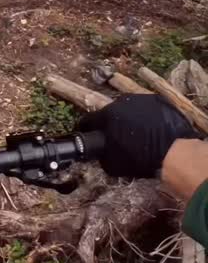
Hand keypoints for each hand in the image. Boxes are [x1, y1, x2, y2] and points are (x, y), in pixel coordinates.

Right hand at [79, 94, 194, 177]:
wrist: (174, 152)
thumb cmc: (141, 159)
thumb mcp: (112, 164)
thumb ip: (101, 154)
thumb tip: (100, 152)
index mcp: (106, 115)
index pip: (88, 120)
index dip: (88, 130)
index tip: (91, 136)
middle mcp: (121, 102)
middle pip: (109, 112)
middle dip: (111, 123)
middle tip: (118, 137)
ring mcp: (141, 98)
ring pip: (128, 108)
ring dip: (129, 118)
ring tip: (138, 133)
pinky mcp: (158, 100)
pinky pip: (146, 107)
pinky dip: (146, 116)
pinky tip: (152, 129)